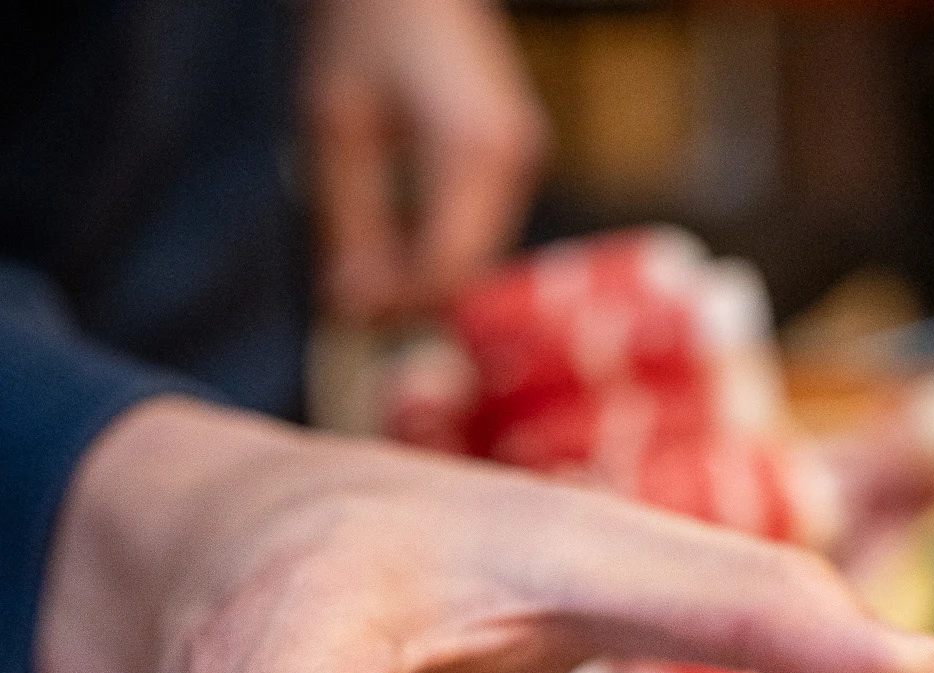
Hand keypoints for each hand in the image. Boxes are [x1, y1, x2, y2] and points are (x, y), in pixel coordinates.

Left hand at [305, 0, 548, 319]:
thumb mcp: (337, 123)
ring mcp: (523, 158)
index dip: (396, 303)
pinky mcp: (516, 155)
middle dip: (411, 295)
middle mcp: (515, 160)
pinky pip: (480, 229)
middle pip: (468, 270)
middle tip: (349, 298)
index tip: (345, 309)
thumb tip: (349, 306)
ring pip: (477, 256)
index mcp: (475, 150)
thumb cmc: (366, 20)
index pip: (445, 268)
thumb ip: (347, 223)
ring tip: (364, 269)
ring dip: (424, 274)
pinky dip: (439, 246)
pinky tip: (396, 240)